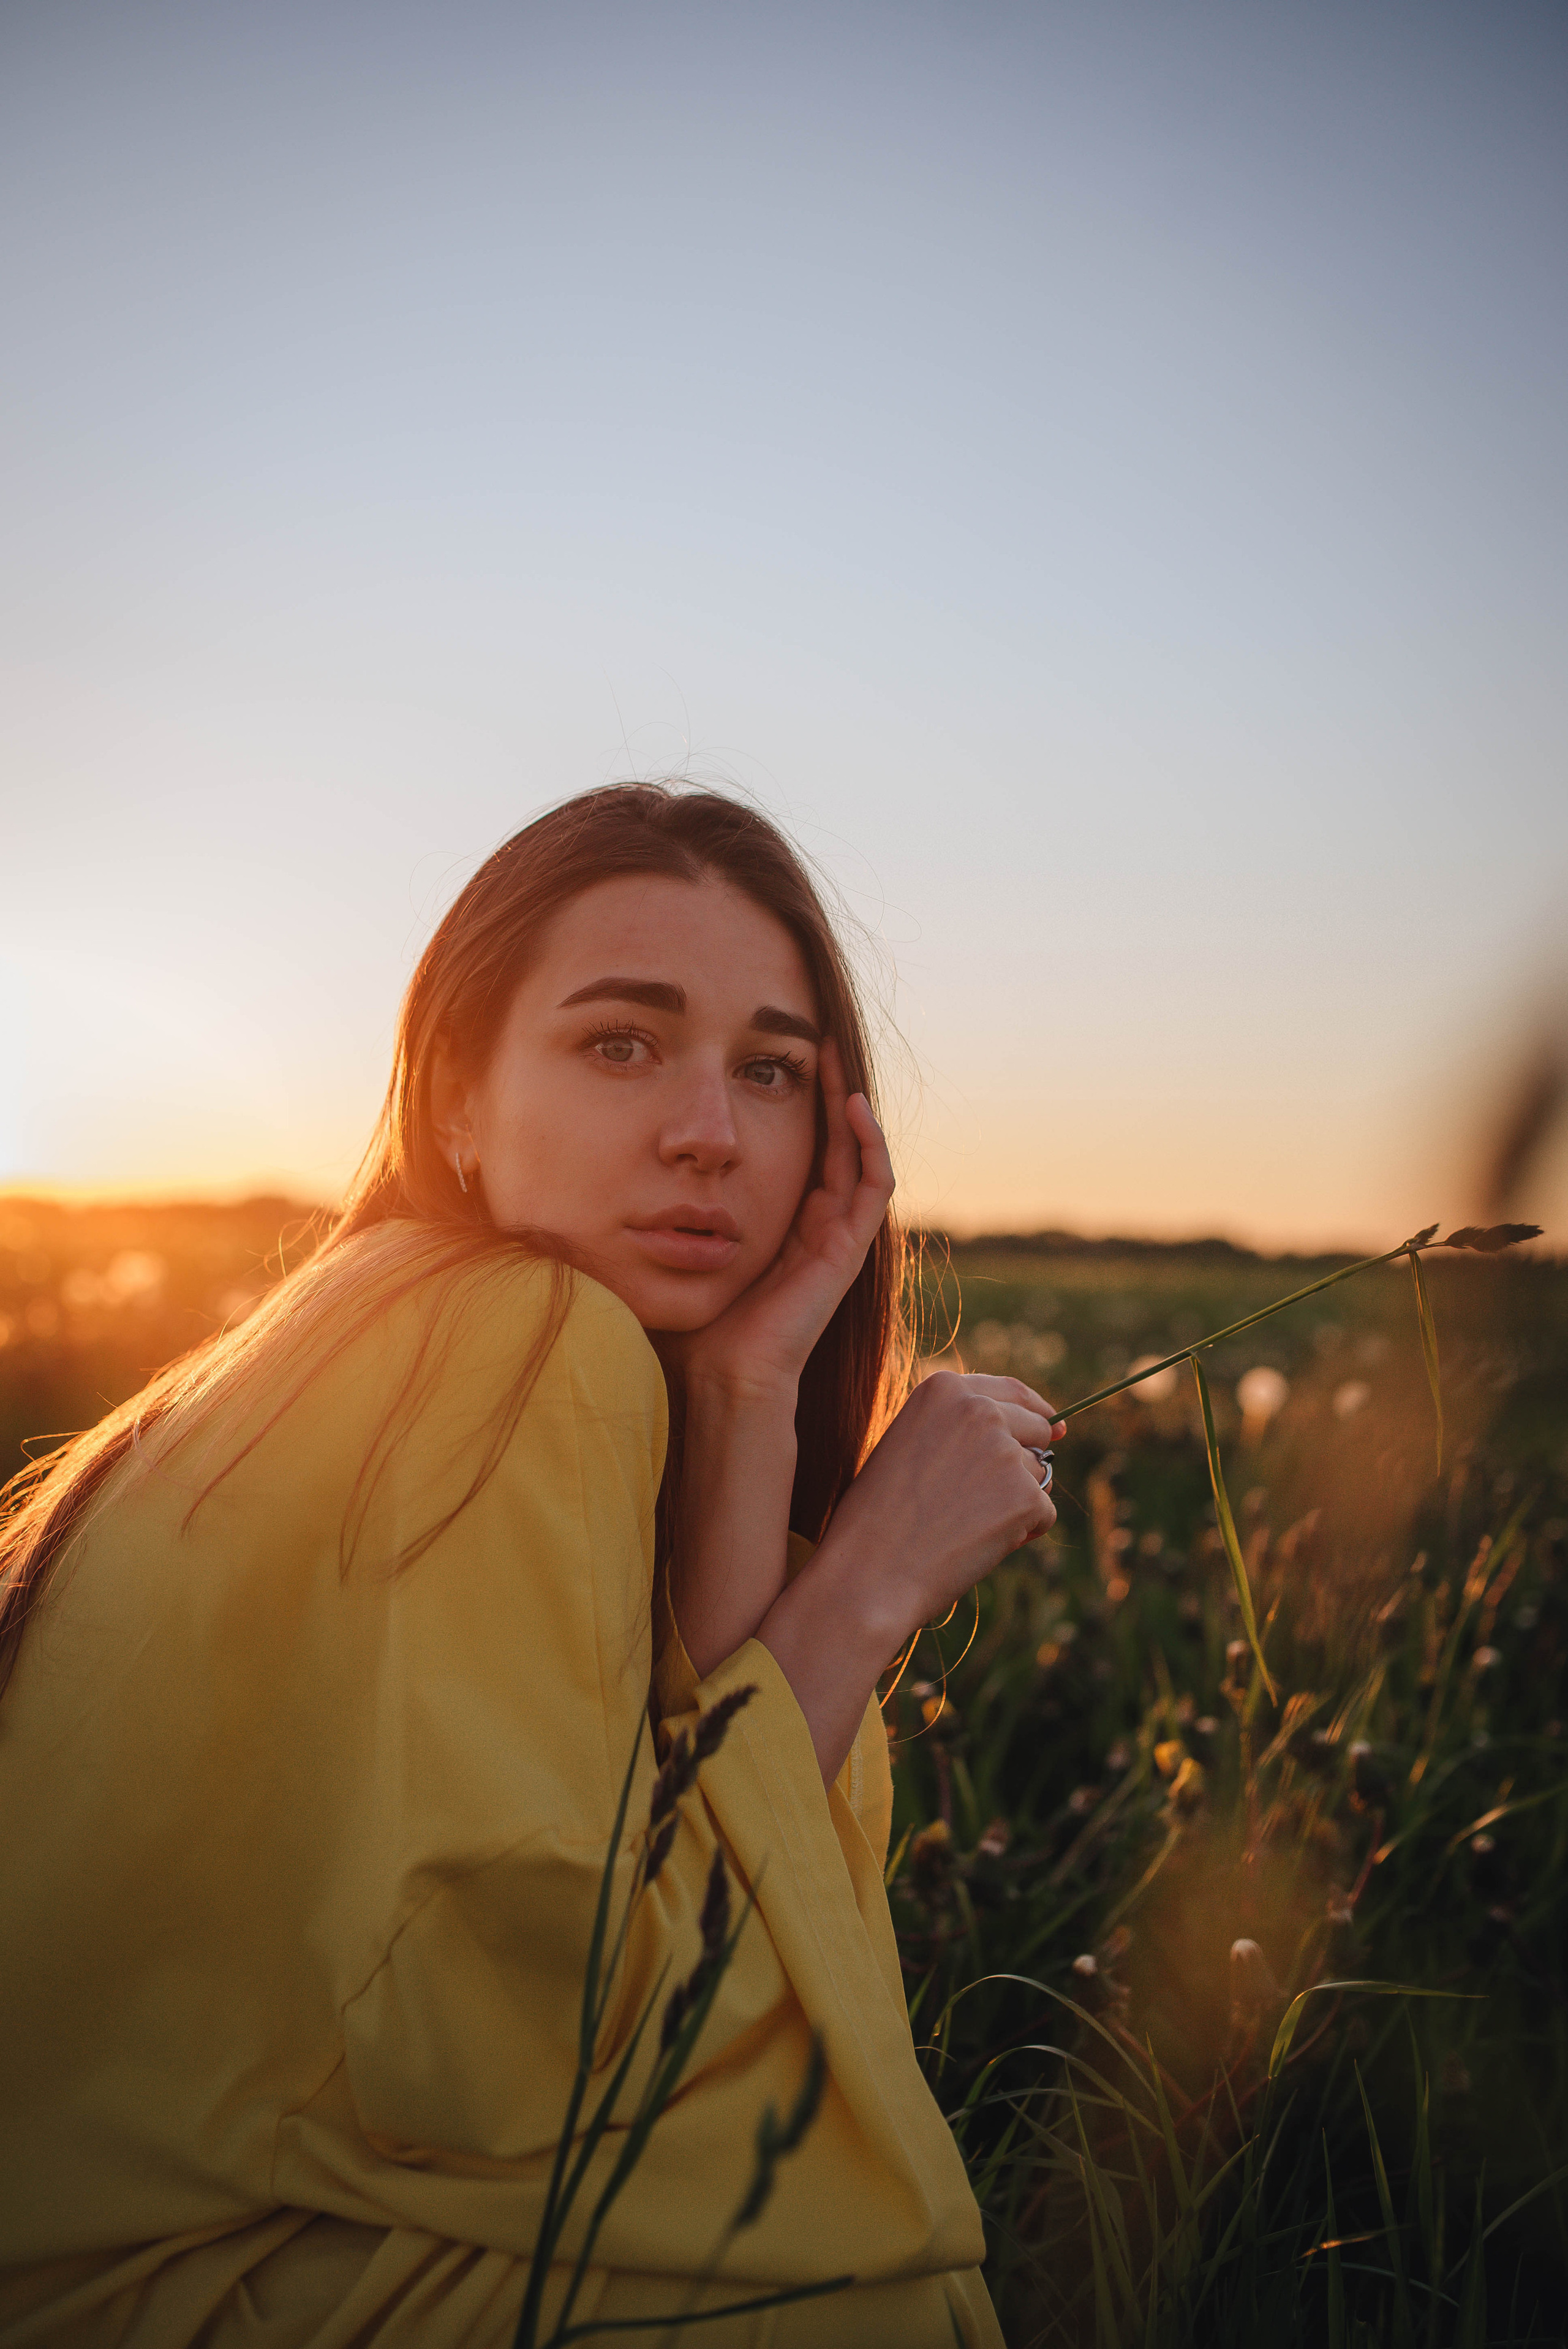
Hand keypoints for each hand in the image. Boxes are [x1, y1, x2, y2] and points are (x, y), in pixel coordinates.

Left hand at [664, 1037, 894, 1406]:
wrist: (722, 1377)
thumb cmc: (693, 1325)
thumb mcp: (678, 1248)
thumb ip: (666, 1213)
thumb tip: (621, 1169)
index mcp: (781, 1227)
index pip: (800, 1151)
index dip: (797, 1106)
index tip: (775, 1060)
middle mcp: (815, 1229)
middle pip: (833, 1144)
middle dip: (826, 1092)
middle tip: (818, 1040)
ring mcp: (836, 1239)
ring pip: (857, 1156)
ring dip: (850, 1106)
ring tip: (835, 1059)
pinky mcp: (848, 1252)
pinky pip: (874, 1188)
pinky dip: (870, 1145)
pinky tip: (853, 1106)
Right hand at [810, 1370, 1064, 1656]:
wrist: (869, 1571)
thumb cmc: (880, 1514)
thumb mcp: (909, 1444)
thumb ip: (958, 1428)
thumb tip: (1043, 1430)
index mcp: (944, 1389)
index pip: (1011, 1392)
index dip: (1035, 1411)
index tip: (1054, 1426)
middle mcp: (978, 1410)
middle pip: (1036, 1430)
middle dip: (1025, 1462)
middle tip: (981, 1500)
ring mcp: (1004, 1451)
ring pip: (1039, 1475)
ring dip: (1015, 1501)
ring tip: (961, 1525)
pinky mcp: (1025, 1496)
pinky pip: (1043, 1514)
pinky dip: (1020, 1534)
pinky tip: (975, 1545)